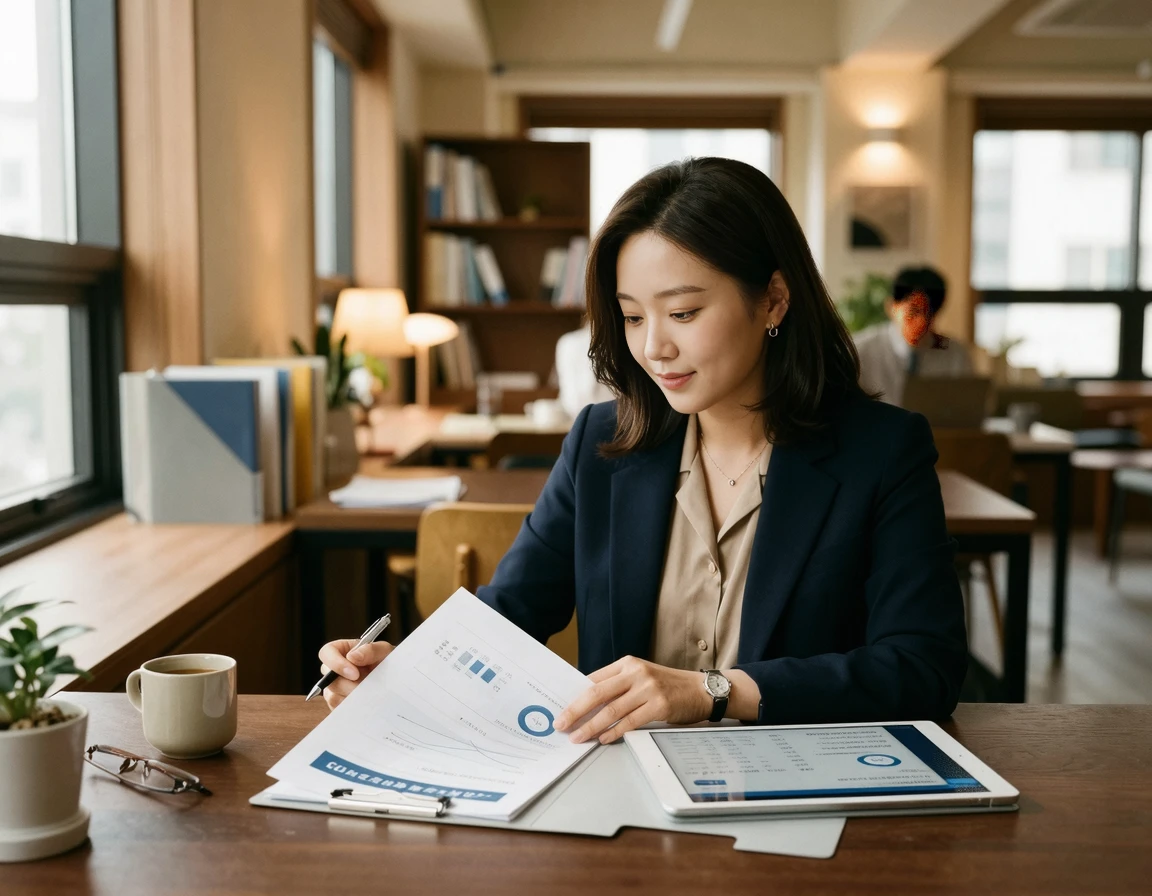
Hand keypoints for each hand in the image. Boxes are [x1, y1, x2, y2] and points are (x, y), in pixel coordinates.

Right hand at [316, 638, 393, 709]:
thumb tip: (352, 657)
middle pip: (328, 678)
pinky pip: (339, 709)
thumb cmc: (388, 662)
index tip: (354, 673)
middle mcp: (335, 670)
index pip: (326, 653)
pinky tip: (366, 702)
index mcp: (342, 651)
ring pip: (332, 696)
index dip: (336, 664)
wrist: (396, 682)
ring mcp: (336, 688)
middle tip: (366, 686)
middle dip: (348, 685)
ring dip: (352, 697)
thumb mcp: (384, 651)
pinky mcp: (340, 704)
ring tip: (370, 693)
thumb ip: (370, 650)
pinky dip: (353, 707)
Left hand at [553, 656, 711, 744]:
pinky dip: (614, 732)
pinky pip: (630, 721)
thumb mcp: (641, 677)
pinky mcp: (659, 705)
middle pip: (597, 693)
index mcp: (627, 663)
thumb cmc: (668, 686)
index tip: (561, 709)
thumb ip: (617, 685)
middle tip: (561, 724)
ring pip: (611, 710)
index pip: (593, 679)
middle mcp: (636, 673)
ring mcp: (648, 688)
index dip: (574, 696)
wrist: (701, 690)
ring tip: (578, 737)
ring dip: (591, 726)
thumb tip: (586, 704)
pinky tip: (603, 739)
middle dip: (575, 711)